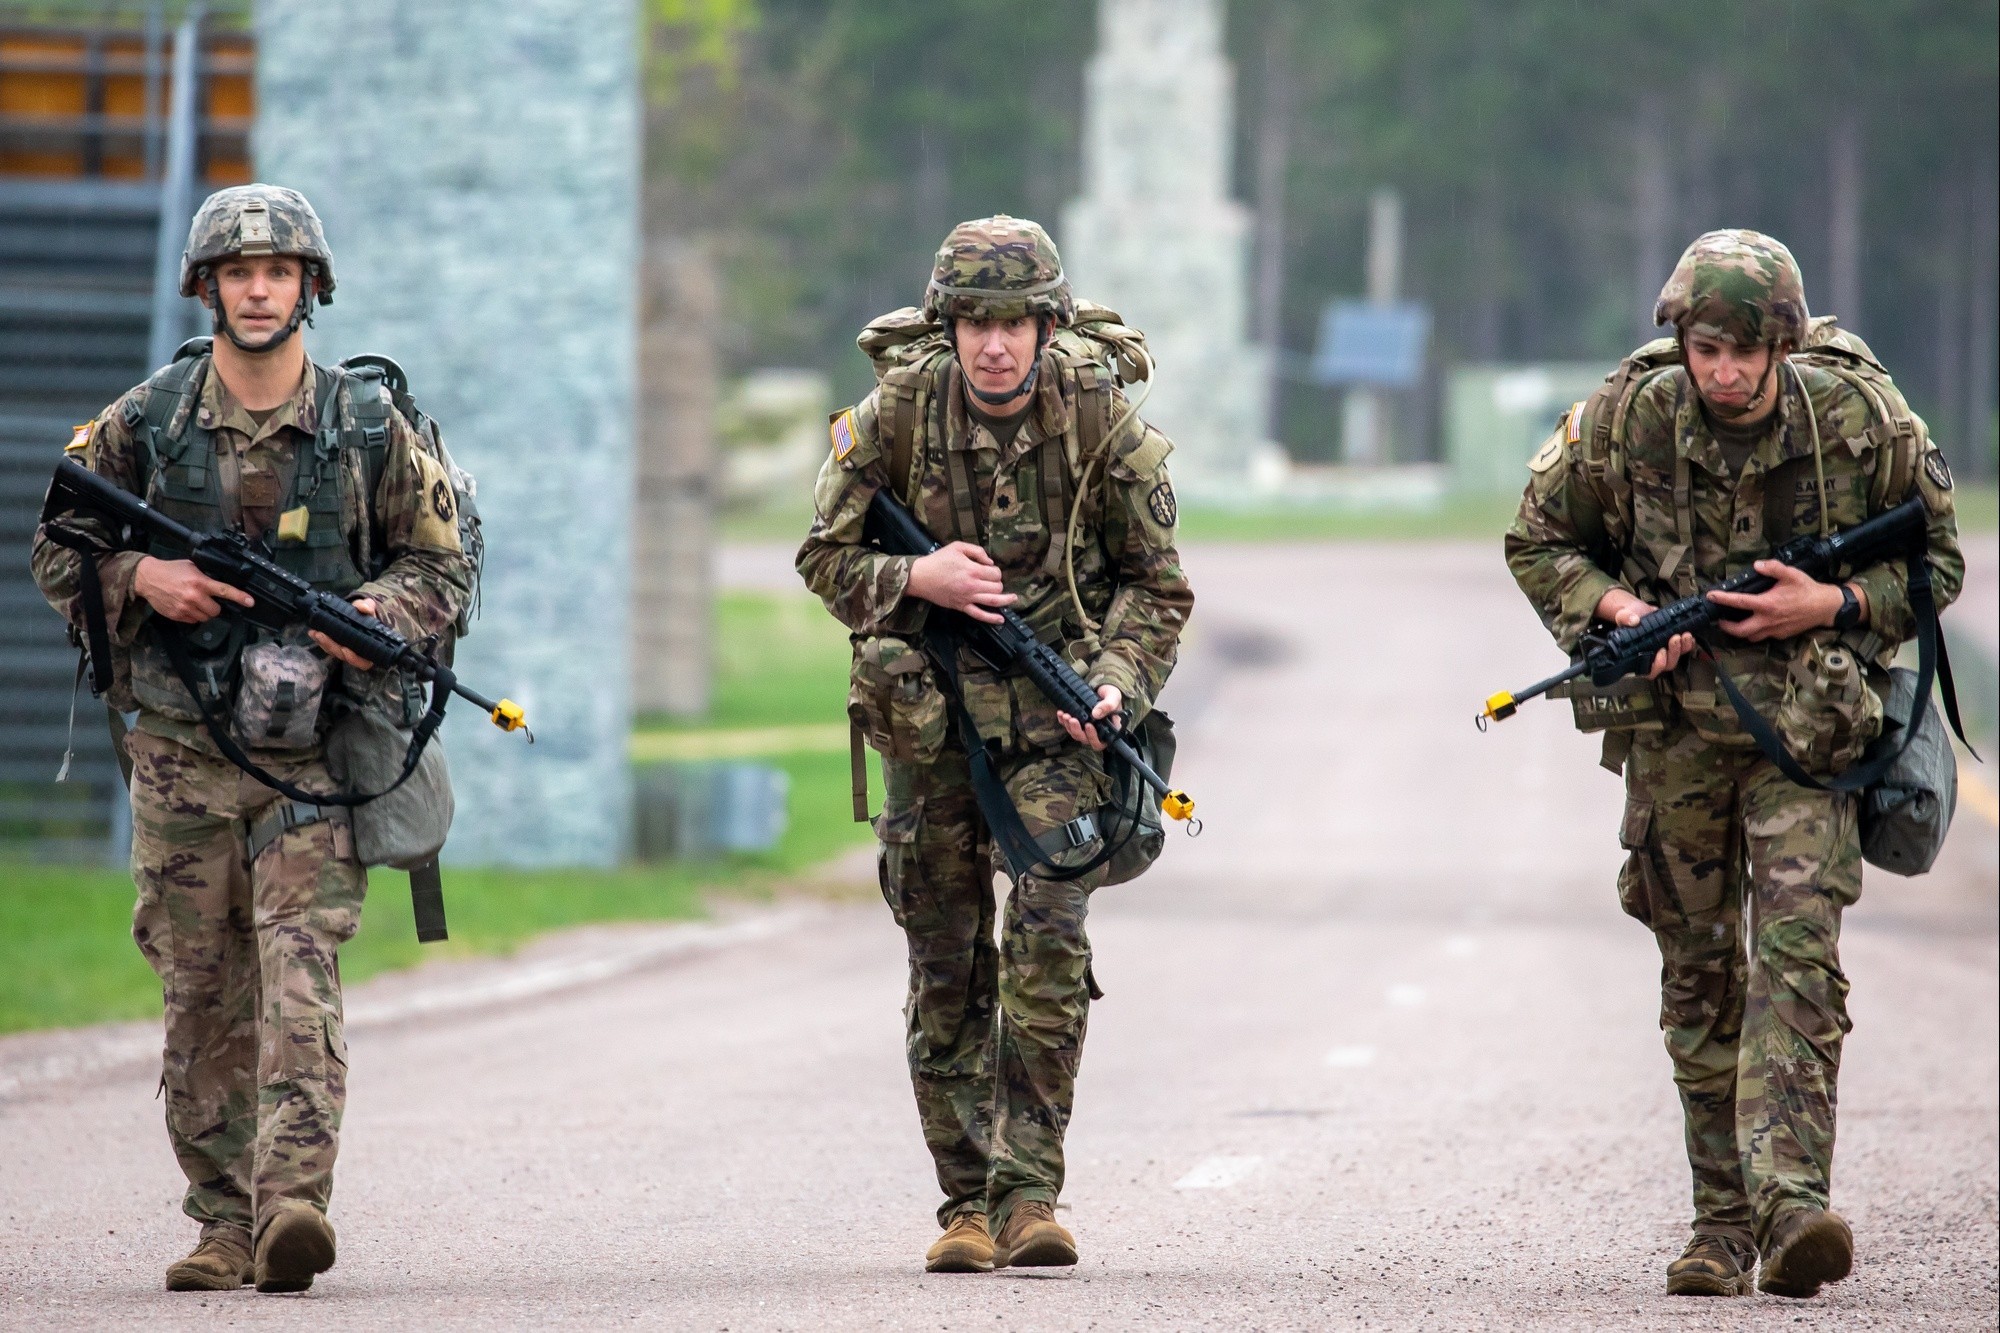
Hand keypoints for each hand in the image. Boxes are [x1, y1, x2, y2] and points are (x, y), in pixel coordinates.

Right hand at [132, 555, 254, 623]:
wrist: (147, 578)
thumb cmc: (170, 570)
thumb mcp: (192, 567)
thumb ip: (206, 576)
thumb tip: (219, 583)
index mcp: (200, 582)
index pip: (224, 591)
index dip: (239, 597)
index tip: (250, 602)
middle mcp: (194, 596)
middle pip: (216, 611)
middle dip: (215, 607)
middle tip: (207, 600)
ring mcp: (185, 607)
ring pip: (205, 618)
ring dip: (204, 612)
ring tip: (195, 602)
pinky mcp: (177, 615)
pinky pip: (193, 621)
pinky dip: (193, 616)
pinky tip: (186, 606)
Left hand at [309, 597, 381, 669]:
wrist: (360, 614)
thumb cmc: (367, 615)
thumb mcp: (369, 609)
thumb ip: (367, 607)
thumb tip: (364, 608)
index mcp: (369, 648)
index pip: (363, 661)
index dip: (354, 658)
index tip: (346, 650)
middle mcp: (357, 653)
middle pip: (344, 657)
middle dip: (332, 647)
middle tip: (322, 635)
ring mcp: (345, 650)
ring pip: (334, 652)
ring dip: (324, 644)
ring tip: (316, 633)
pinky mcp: (335, 646)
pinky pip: (327, 647)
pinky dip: (319, 640)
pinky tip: (313, 633)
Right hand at [906, 541, 1016, 624]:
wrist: (920, 577)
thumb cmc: (938, 561)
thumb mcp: (957, 547)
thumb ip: (977, 551)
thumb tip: (990, 562)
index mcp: (972, 570)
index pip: (995, 573)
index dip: (995, 571)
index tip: (989, 569)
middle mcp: (972, 585)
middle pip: (996, 587)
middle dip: (998, 582)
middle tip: (991, 580)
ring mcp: (967, 598)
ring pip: (993, 601)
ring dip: (1006, 600)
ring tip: (1013, 598)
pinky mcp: (961, 607)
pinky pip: (979, 615)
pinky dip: (991, 618)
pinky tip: (1001, 619)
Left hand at [1057, 685, 1122, 751]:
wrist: (1102, 689)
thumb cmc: (1112, 694)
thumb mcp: (1113, 697)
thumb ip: (1108, 705)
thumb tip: (1096, 714)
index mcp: (1108, 730)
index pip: (1100, 742)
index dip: (1093, 737)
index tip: (1088, 725)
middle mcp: (1097, 732)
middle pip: (1085, 739)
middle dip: (1077, 731)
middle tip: (1072, 719)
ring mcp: (1086, 729)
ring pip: (1075, 734)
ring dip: (1069, 726)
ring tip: (1066, 715)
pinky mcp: (1078, 723)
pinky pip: (1069, 727)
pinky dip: (1063, 721)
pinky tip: (1061, 714)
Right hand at [1596, 588, 1692, 678]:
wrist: (1639, 612)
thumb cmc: (1629, 618)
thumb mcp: (1623, 616)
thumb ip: (1625, 618)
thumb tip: (1634, 620)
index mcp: (1636, 656)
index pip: (1647, 671)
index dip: (1656, 666)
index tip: (1660, 652)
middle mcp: (1651, 657)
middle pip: (1666, 665)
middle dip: (1673, 653)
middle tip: (1674, 639)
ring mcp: (1663, 652)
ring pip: (1675, 658)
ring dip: (1681, 649)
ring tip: (1683, 635)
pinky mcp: (1672, 646)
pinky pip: (1683, 650)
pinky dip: (1688, 644)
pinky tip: (1688, 637)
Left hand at [1707, 562, 1853, 641]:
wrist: (1826, 607)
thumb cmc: (1808, 590)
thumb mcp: (1791, 574)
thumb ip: (1773, 568)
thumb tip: (1757, 566)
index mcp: (1767, 604)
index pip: (1739, 602)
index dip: (1722, 599)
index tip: (1711, 596)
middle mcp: (1768, 620)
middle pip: (1739, 631)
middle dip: (1725, 627)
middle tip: (1719, 619)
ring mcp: (1774, 630)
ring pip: (1750, 637)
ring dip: (1740, 632)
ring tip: (1734, 623)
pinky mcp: (1781, 635)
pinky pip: (1763, 636)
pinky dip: (1755, 632)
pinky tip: (1755, 623)